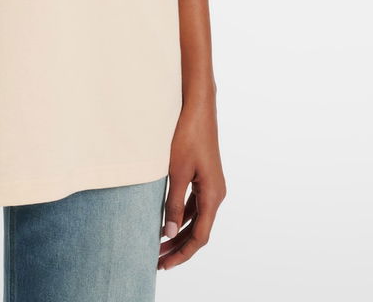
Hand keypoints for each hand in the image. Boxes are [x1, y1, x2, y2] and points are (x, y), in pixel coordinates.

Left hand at [157, 96, 226, 270]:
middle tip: (156, 261)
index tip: (164, 265)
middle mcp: (216, 193)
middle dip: (178, 247)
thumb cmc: (187, 136)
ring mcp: (211, 185)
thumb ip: (173, 202)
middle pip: (198, 230)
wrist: (197, 107)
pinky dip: (181, 216)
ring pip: (196, 218)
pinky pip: (194, 204)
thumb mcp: (176, 171)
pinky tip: (166, 221)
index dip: (182, 253)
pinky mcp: (204, 176)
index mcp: (213, 195)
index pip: (199, 236)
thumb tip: (169, 232)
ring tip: (158, 246)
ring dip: (178, 232)